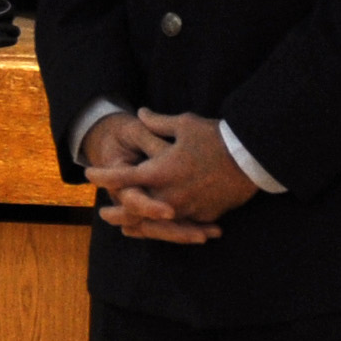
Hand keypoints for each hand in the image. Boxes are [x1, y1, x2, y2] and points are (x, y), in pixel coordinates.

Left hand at [83, 108, 258, 242]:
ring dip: (137, 225)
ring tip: (126, 227)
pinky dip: (166, 227)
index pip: (122, 177)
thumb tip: (142, 113)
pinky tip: (160, 228)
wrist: (251, 159)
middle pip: (133, 209)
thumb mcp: (184, 124)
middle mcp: (168, 194)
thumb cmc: (216, 137)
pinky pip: (180, 225)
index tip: (89, 176)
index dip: (103, 177)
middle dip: (116, 212)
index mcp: (159, 171)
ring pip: (155, 223)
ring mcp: (185, 208)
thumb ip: (158, 122)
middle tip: (103, 213)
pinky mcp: (202, 215)